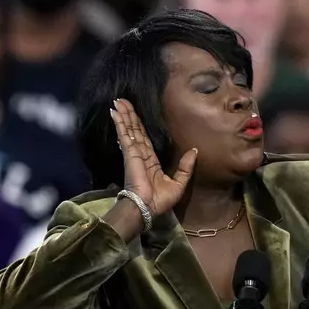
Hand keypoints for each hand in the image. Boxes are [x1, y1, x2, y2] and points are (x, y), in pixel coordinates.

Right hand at [110, 99, 196, 215]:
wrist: (148, 208)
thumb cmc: (161, 200)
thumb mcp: (180, 183)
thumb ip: (186, 167)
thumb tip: (194, 150)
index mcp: (151, 161)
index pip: (144, 138)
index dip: (138, 126)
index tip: (132, 114)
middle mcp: (141, 154)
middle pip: (135, 130)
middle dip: (129, 115)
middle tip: (122, 101)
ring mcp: (134, 153)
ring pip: (129, 129)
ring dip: (124, 115)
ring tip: (117, 101)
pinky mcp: (130, 153)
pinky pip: (125, 135)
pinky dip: (120, 123)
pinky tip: (114, 112)